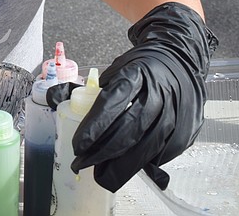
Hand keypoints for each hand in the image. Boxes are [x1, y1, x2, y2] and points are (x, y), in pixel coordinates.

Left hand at [63, 3, 217, 191]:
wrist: (181, 61)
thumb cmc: (142, 69)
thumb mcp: (115, 68)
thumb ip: (87, 86)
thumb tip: (51, 98)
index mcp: (136, 75)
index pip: (112, 102)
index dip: (95, 126)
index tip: (79, 145)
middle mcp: (158, 94)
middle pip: (129, 129)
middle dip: (103, 152)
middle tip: (82, 164)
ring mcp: (176, 112)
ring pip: (147, 146)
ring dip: (121, 166)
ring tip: (101, 176)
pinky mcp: (187, 128)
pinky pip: (163, 153)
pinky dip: (144, 164)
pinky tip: (127, 168)